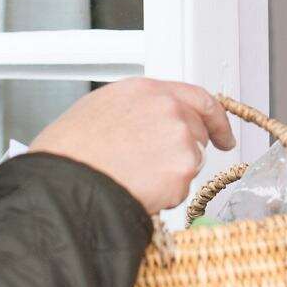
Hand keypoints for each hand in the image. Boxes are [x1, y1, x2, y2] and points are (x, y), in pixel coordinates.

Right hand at [29, 78, 236, 214]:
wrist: (64, 184)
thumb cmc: (69, 153)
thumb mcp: (100, 109)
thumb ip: (137, 110)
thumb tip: (148, 122)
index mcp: (147, 91)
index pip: (198, 98)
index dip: (215, 119)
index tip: (223, 135)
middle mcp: (169, 109)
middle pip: (196, 133)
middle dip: (183, 153)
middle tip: (157, 168)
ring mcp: (179, 140)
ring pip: (189, 163)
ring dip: (170, 174)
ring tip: (132, 177)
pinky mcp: (181, 171)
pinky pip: (181, 189)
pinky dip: (164, 195)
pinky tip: (136, 190)